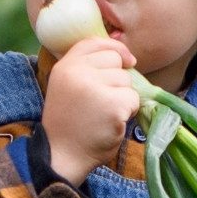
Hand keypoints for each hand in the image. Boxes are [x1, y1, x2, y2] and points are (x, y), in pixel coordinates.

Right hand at [41, 33, 143, 183]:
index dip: (114, 48)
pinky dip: (128, 112)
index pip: (94, 42)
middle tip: (102, 101)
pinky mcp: (112, 105)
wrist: (62, 155)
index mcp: (65, 66)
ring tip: (104, 114)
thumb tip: (126, 55)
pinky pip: (133, 99)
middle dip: (117, 79)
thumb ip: (86, 68)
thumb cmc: (69, 123)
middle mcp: (77, 72)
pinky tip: (111, 123)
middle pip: (115, 59)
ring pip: (127, 80)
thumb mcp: (68, 86)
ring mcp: (95, 87)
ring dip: (123, 98)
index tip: (126, 61)